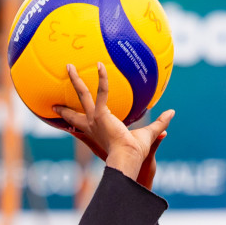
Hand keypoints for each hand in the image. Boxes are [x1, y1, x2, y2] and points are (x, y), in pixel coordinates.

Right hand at [52, 62, 174, 185]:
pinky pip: (101, 92)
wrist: (129, 159)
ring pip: (82, 96)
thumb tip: (172, 114)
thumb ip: (160, 123)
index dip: (72, 124)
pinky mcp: (101, 115)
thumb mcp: (149, 135)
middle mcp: (92, 126)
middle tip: (53, 102)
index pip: (82, 127)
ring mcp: (94, 120)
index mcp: (97, 133)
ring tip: (69, 66)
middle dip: (63, 108)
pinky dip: (102, 78)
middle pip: (73, 114)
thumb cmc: (136, 153)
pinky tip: (100, 65)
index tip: (64, 122)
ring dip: (75, 80)